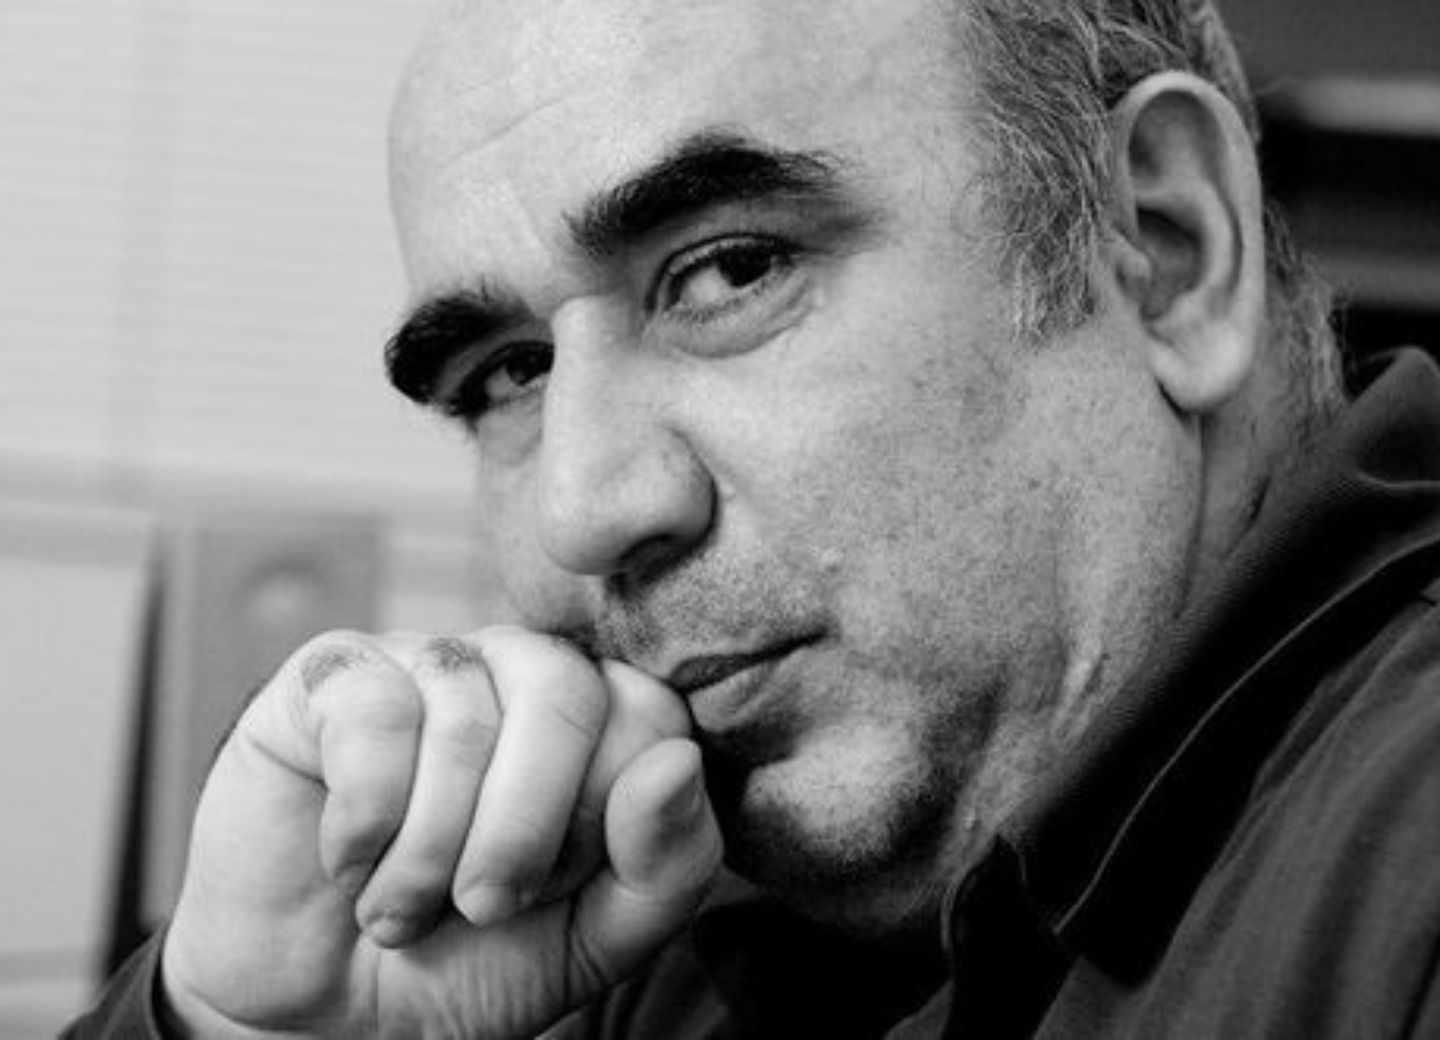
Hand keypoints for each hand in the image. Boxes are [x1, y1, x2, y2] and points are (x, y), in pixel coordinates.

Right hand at [159, 626, 721, 1037]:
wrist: (322, 1009)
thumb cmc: (469, 957)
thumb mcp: (594, 941)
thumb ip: (666, 865)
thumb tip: (678, 762)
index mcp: (600, 718)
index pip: (652, 718)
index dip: (606, 826)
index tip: (556, 891)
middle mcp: (520, 668)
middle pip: (567, 695)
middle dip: (522, 835)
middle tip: (479, 908)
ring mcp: (427, 660)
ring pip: (464, 719)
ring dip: (428, 855)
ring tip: (398, 908)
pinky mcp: (333, 673)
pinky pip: (375, 717)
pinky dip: (364, 824)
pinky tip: (348, 860)